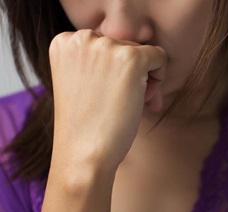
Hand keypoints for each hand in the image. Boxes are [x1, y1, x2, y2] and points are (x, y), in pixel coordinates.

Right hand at [48, 29, 166, 174]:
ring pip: (142, 52)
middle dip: (132, 74)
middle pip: (124, 46)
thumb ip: (98, 62)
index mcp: (64, 43)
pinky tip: (147, 100)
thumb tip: (139, 52)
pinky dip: (159, 77)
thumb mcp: (82, 83)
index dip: (113, 71)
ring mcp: (106, 46)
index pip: (105, 45)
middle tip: (127, 103)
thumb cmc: (86, 125)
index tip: (112, 93)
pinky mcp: (130, 58)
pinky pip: (159, 56)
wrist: (83, 154)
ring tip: (135, 105)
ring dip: (144, 78)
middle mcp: (82, 38)